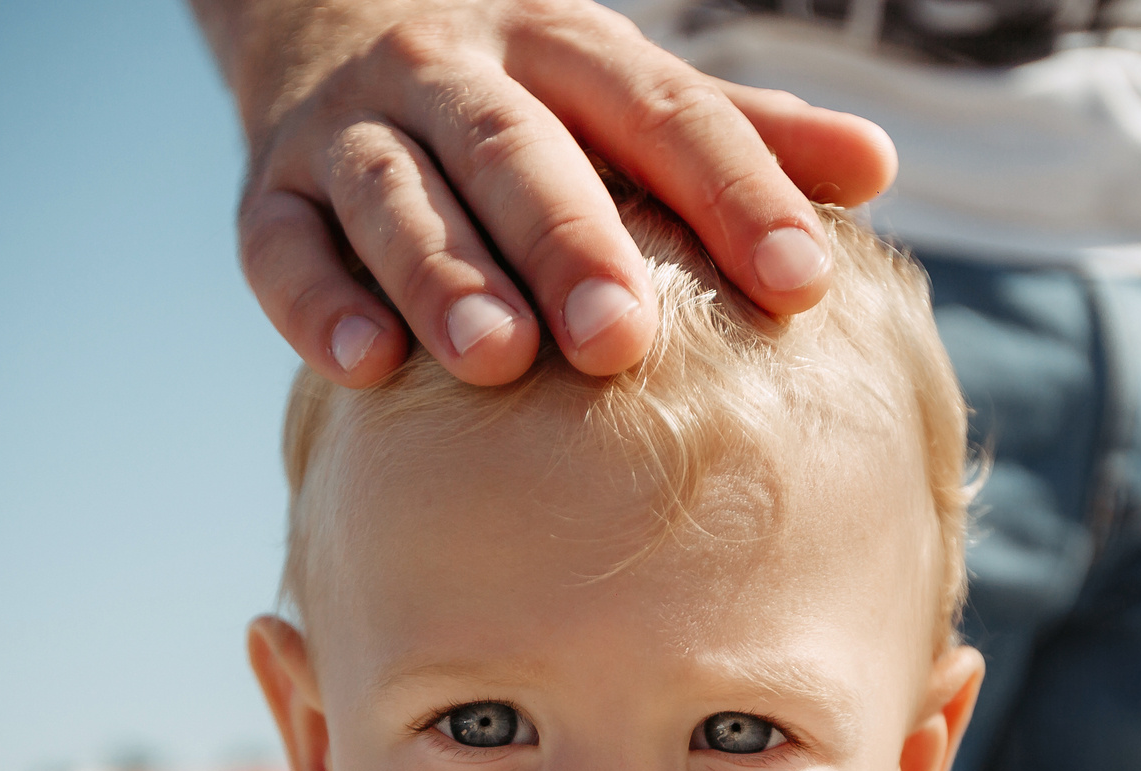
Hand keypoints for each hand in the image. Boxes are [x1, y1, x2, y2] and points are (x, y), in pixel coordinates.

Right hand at [213, 0, 896, 387]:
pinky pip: (280, 246)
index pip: (663, 114)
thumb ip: (740, 136)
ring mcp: (350, 129)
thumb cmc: (528, 99)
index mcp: (565, 48)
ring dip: (443, 274)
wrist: (330, 11)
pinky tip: (364, 366)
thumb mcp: (626, 95)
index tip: (802, 283)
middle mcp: (451, 72)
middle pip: (516, 151)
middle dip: (570, 242)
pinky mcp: (265, 191)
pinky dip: (316, 302)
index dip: (735, 194)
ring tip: (495, 360)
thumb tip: (876, 167)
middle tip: (623, 341)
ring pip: (396, 195)